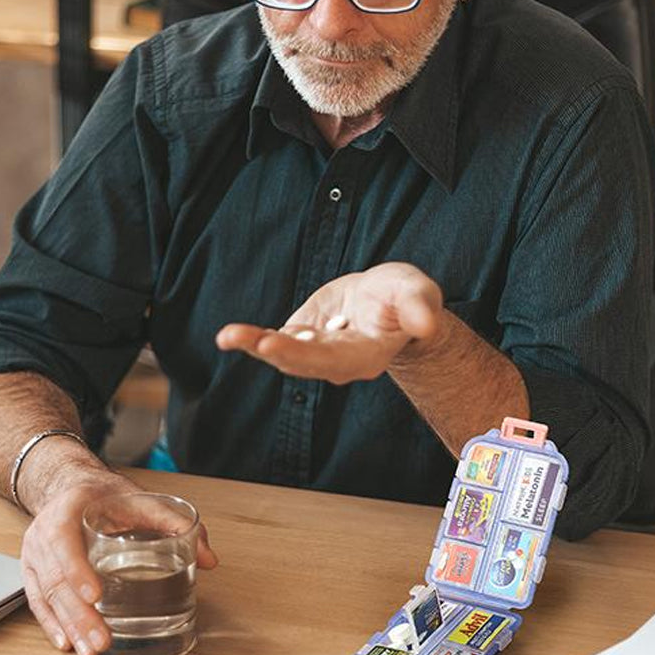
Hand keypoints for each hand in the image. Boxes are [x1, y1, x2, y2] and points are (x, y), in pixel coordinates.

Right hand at [20, 477, 217, 654]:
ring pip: (47, 595)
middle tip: (103, 638)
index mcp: (68, 509)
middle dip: (80, 614)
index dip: (78, 570)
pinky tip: (67, 643)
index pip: (65, 541)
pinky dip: (52, 624)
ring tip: (90, 650)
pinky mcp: (35, 572)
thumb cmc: (105, 495)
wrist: (72, 488)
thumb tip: (209, 558)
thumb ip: (174, 523)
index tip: (97, 595)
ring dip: (69, 626)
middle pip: (56, 578)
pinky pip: (39, 602)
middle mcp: (44, 532)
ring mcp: (35, 554)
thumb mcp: (140, 499)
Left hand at [216, 262, 442, 383]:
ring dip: (253, 345)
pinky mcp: (301, 338)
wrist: (388, 300)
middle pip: (301, 361)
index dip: (303, 353)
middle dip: (271, 349)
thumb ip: (420, 307)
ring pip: (282, 353)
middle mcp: (338, 362)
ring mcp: (316, 352)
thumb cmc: (406, 297)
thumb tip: (427, 323)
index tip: (274, 342)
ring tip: (227, 336)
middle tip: (240, 338)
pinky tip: (231, 335)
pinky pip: (275, 341)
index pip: (333, 359)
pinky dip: (253, 338)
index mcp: (367, 355)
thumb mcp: (418, 292)